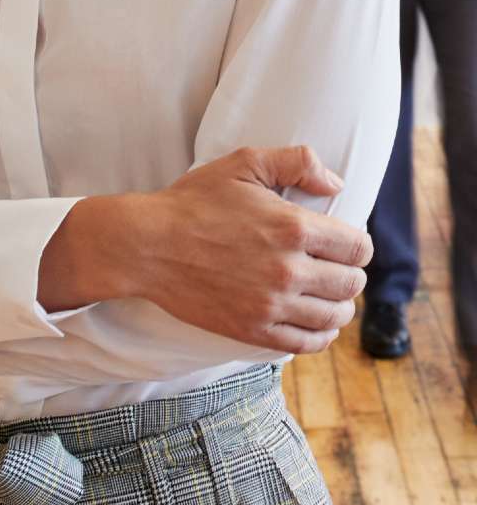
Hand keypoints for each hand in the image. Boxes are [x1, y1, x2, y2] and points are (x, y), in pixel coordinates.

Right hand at [134, 147, 369, 353]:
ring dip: (340, 305)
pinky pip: (307, 342)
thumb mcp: (243, 163)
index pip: (357, 247)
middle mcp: (289, 270)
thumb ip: (296, 162)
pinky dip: (320, 335)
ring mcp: (271, 304)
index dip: (358, 245)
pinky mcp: (253, 329)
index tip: (347, 244)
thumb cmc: (193, 201)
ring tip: (331, 297)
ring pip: (334, 316)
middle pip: (351, 283)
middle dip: (351, 274)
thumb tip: (336, 183)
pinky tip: (317, 323)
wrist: (147, 245)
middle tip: (338, 268)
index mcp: (293, 227)